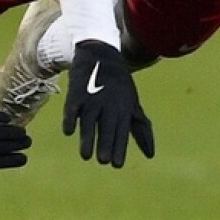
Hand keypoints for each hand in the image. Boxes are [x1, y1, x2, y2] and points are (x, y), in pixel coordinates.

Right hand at [62, 40, 153, 167]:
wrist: (101, 54)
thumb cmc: (119, 86)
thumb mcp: (133, 104)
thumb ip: (141, 128)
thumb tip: (150, 155)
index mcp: (124, 107)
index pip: (122, 131)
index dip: (119, 147)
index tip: (117, 165)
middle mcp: (109, 103)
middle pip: (106, 126)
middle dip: (105, 143)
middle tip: (103, 161)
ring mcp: (92, 97)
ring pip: (89, 120)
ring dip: (87, 137)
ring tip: (86, 156)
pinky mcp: (76, 92)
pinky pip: (72, 107)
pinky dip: (70, 118)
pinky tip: (69, 132)